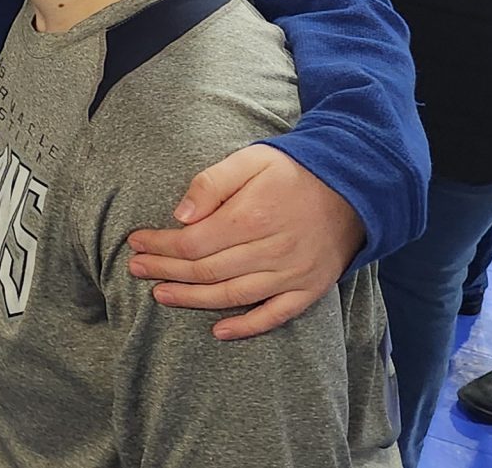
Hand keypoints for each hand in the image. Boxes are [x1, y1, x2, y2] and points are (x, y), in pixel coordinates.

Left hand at [125, 144, 365, 339]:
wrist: (354, 187)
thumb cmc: (294, 171)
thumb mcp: (251, 159)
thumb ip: (212, 183)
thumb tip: (181, 215)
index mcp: (252, 217)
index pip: (193, 241)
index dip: (160, 245)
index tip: (136, 243)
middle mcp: (271, 251)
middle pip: (206, 270)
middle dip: (166, 271)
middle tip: (136, 269)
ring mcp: (292, 274)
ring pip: (233, 295)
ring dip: (192, 299)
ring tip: (161, 295)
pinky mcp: (309, 289)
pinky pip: (275, 316)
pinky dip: (246, 327)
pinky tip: (218, 331)